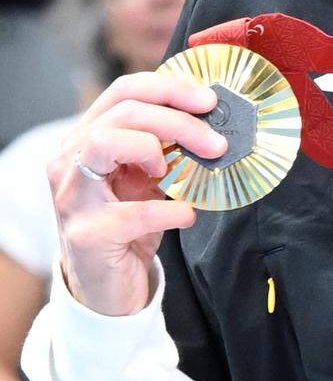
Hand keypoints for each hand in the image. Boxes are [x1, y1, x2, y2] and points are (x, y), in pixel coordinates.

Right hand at [49, 73, 224, 315]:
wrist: (108, 291)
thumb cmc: (131, 228)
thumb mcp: (145, 180)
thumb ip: (165, 149)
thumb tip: (212, 122)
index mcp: (84, 141)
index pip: (123, 92)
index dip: (169, 89)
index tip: (208, 100)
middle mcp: (68, 163)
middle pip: (123, 113)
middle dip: (179, 121)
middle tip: (216, 142)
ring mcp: (72, 198)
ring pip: (106, 142)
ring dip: (155, 149)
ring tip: (175, 173)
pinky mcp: (88, 235)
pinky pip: (135, 211)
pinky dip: (172, 210)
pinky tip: (186, 215)